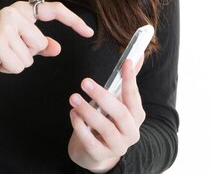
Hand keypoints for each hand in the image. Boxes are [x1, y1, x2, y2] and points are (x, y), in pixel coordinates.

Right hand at [0, 0, 93, 79]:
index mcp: (18, 10)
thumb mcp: (14, 43)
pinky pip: (19, 65)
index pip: (52, 10)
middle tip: (5, 51)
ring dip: (16, 63)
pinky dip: (8, 69)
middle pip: (41, 44)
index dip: (73, 20)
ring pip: (31, 57)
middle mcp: (12, 13)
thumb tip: (57, 47)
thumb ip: (37, 44)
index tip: (89, 31)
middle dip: (26, 54)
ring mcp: (4, 26)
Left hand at [67, 58, 145, 172]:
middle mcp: (130, 132)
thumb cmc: (108, 119)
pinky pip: (90, 142)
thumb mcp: (118, 100)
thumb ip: (126, 80)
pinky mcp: (100, 155)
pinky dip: (80, 127)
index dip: (131, 79)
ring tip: (73, 97)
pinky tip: (73, 114)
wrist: (96, 150)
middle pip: (120, 114)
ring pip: (105, 128)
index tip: (125, 62)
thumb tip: (137, 55)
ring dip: (88, 111)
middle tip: (85, 81)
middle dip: (102, 96)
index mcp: (136, 116)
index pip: (134, 96)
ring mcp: (117, 146)